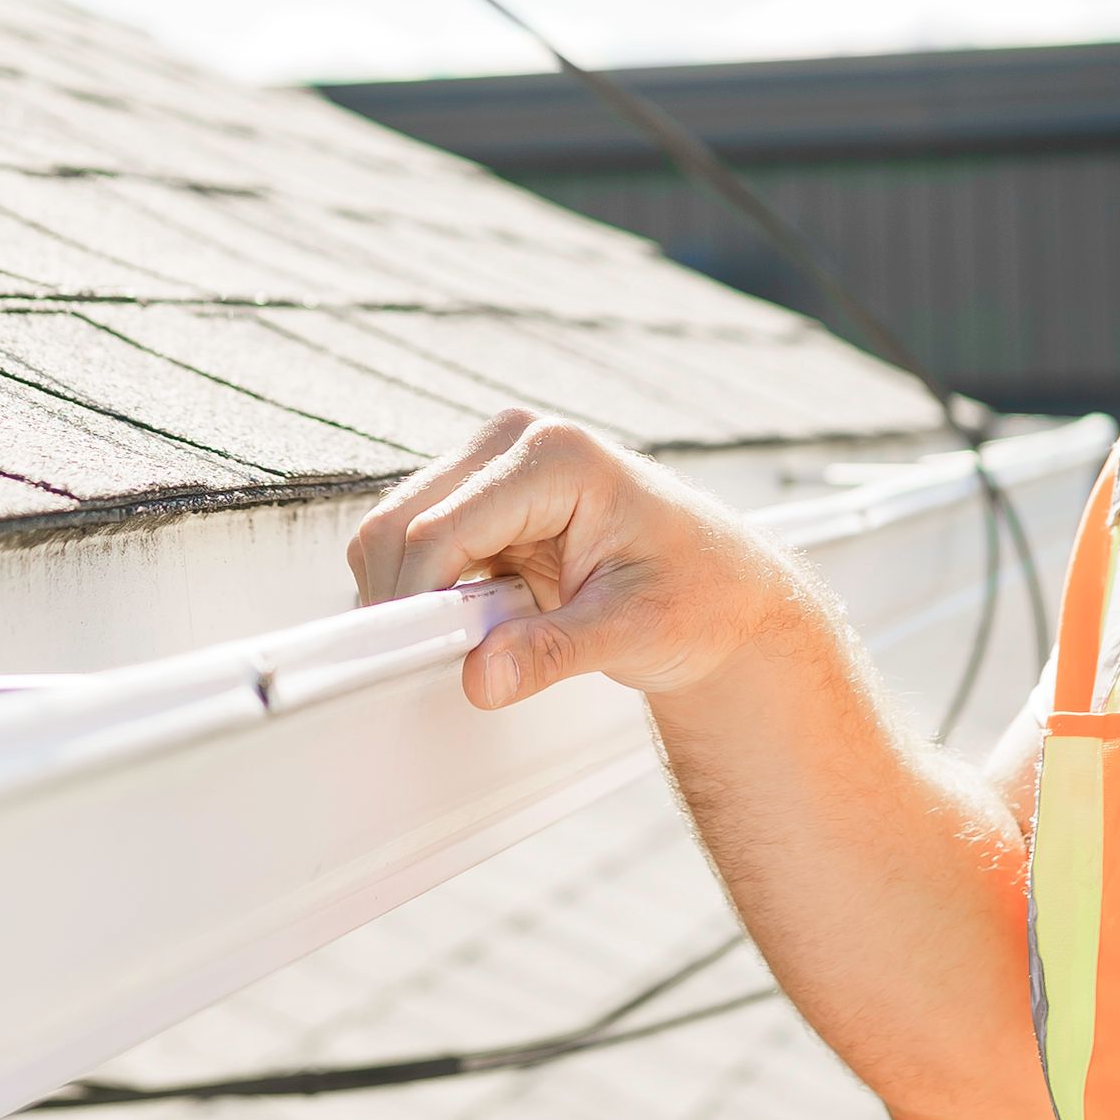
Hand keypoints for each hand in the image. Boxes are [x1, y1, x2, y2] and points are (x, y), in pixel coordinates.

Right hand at [345, 409, 825, 712]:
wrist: (723, 590)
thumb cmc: (700, 594)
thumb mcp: (635, 630)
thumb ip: (554, 652)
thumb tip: (482, 675)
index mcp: (556, 457)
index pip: (440, 530)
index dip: (419, 601)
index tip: (418, 659)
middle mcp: (514, 444)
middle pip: (400, 524)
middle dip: (410, 599)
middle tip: (452, 659)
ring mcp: (493, 466)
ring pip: (396, 534)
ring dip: (419, 596)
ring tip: (490, 636)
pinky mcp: (481, 498)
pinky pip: (417, 547)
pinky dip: (430, 592)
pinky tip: (486, 618)